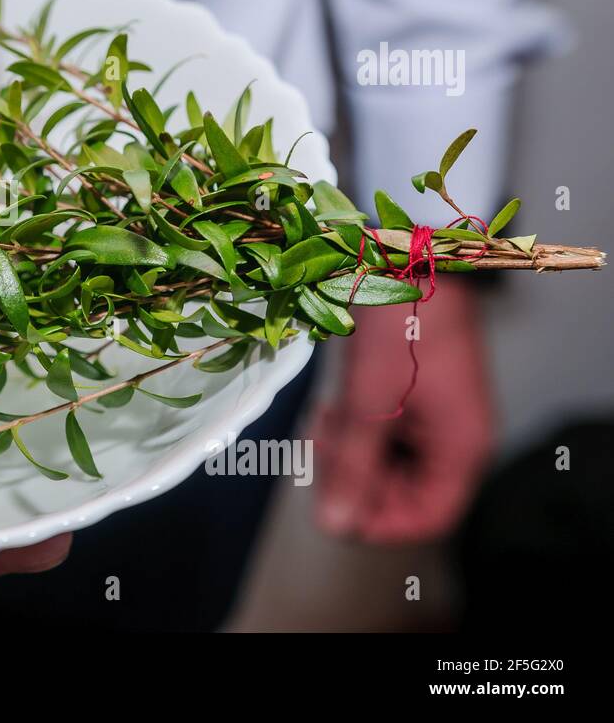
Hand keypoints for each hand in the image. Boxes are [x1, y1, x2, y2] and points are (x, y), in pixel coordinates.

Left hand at [311, 278, 494, 543]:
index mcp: (460, 448)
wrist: (409, 255)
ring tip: (323, 423)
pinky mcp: (410, 397)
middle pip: (402, 492)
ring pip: (385, 464)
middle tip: (319, 452)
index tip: (334, 506)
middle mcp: (452, 439)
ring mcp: (431, 417)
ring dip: (348, 454)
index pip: (426, 517)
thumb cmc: (402, 323)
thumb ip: (352, 465)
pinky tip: (330, 411)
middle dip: (355, 480)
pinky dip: (353, 430)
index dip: (378, 522)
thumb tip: (335, 524)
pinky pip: (380, 434)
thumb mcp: (369, 400)